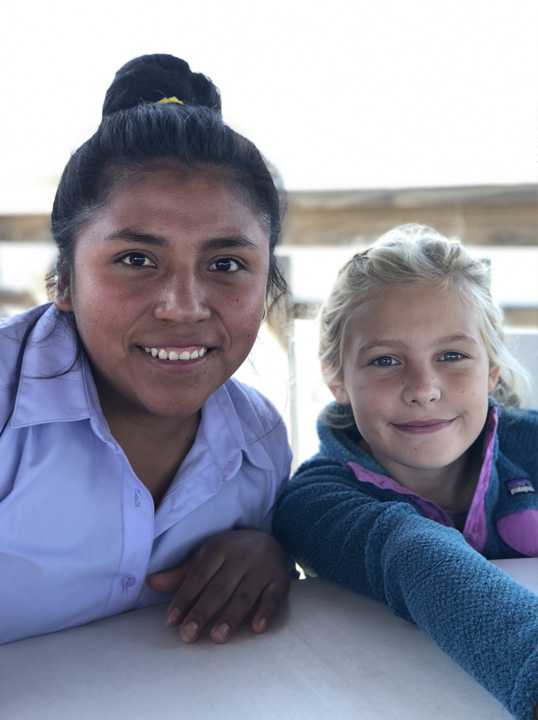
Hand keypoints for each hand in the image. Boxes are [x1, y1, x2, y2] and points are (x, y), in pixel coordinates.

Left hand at [147, 529, 290, 643]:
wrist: (268, 539)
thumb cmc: (230, 553)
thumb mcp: (206, 556)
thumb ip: (182, 574)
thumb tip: (152, 583)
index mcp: (218, 549)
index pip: (198, 577)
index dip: (183, 599)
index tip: (171, 622)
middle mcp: (240, 557)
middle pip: (218, 589)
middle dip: (202, 613)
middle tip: (188, 636)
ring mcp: (261, 568)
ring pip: (244, 595)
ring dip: (230, 617)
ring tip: (217, 637)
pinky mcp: (280, 580)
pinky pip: (273, 597)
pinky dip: (266, 612)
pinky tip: (257, 628)